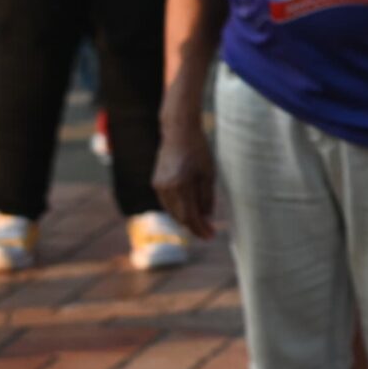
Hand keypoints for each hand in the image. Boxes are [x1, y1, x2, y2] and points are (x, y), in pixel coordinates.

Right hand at [152, 121, 218, 240]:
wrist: (179, 132)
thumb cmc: (198, 150)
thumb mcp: (209, 173)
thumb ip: (207, 197)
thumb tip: (207, 217)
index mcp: (180, 187)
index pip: (190, 217)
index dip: (200, 229)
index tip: (211, 236)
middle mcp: (166, 189)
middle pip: (180, 217)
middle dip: (194, 226)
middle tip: (209, 231)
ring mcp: (158, 186)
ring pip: (172, 211)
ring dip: (186, 219)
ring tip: (202, 222)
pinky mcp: (156, 182)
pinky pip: (168, 202)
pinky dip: (178, 208)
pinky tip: (190, 209)